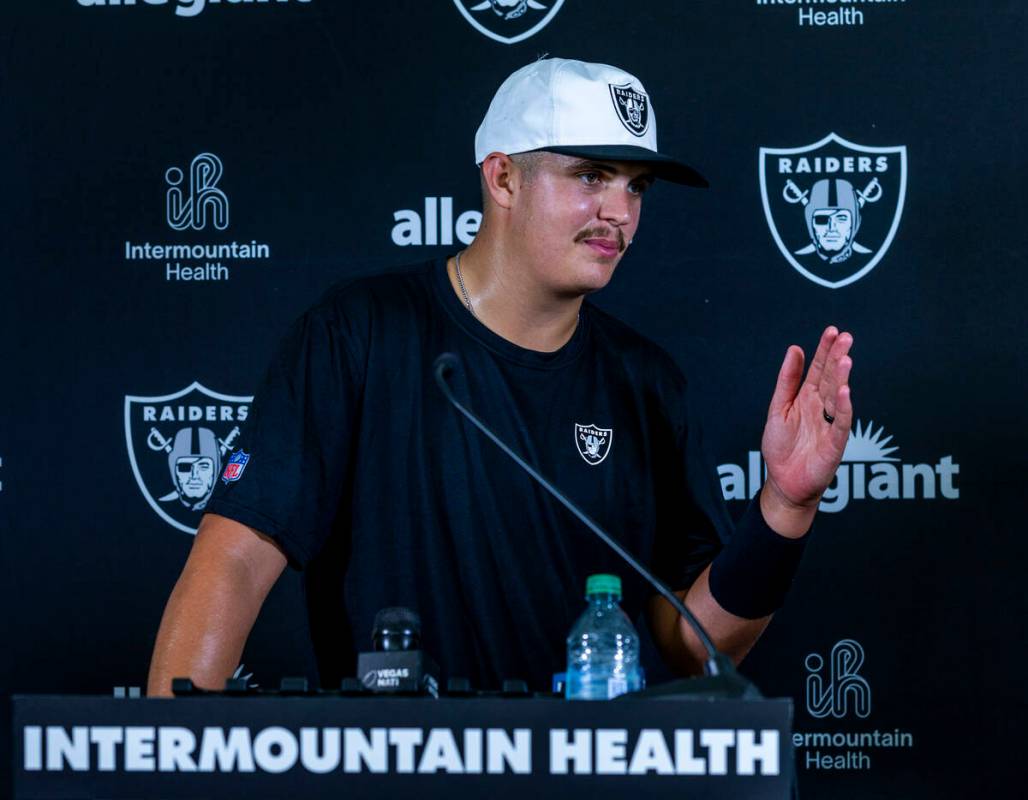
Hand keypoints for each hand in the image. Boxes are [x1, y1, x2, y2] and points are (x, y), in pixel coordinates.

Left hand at [759, 326, 852, 536]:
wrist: (784, 482)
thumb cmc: (781, 447)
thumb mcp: (778, 408)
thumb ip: (787, 380)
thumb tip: (794, 349)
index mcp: (807, 397)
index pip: (819, 369)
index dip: (825, 350)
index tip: (832, 331)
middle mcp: (821, 407)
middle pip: (831, 378)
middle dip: (837, 357)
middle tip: (845, 337)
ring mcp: (830, 424)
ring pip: (838, 396)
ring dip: (842, 378)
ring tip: (845, 358)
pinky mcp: (834, 443)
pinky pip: (841, 423)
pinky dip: (843, 407)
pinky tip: (844, 391)